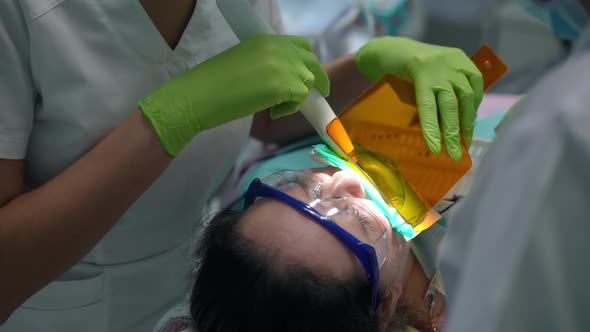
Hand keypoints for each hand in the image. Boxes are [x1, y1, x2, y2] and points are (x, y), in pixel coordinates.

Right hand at [139, 33, 329, 155]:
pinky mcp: (284, 85)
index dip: (309, 62)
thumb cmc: (214, 85)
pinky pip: (300, 99)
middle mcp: (278, 48)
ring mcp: (282, 65)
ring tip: (276, 106)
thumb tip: (289, 77)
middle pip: (311, 62)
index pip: (301, 46)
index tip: (311, 76)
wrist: (199, 96)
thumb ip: (269, 63)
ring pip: (307, 82)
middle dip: (319, 80)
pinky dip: (289, 109)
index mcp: (267, 39)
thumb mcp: (245, 61)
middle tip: (319, 94)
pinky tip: (271, 112)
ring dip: (297, 97)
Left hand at [355, 37, 482, 159]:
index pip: (428, 106)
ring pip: (467, 95)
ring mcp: (451, 60)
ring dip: (467, 122)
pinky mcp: (461, 57)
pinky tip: (470, 118)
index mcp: (418, 72)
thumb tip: (432, 136)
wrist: (394, 48)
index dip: (433, 130)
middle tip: (455, 155)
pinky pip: (475, 82)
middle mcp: (437, 65)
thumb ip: (413, 106)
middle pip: (450, 104)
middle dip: (453, 133)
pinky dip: (474, 103)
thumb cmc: (389, 74)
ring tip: (464, 142)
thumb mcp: (395, 89)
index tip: (437, 151)